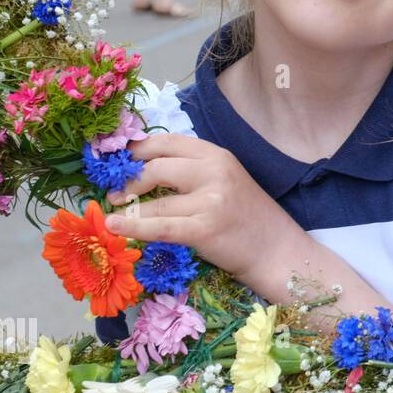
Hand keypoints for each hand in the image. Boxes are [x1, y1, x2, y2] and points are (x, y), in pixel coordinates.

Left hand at [103, 133, 299, 284]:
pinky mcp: (203, 230)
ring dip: (128, 209)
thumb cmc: (249, 217)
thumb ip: (195, 170)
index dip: (137, 149)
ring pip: (154, 202)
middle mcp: (214, 173)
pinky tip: (115, 226)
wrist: (277, 250)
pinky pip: (158, 226)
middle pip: (156, 167)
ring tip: (115, 213)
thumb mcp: (227, 180)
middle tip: (115, 192)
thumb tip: (145, 169)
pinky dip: (133, 226)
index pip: (168, 142)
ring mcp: (210, 202)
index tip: (120, 161)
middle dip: (129, 180)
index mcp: (218, 156)